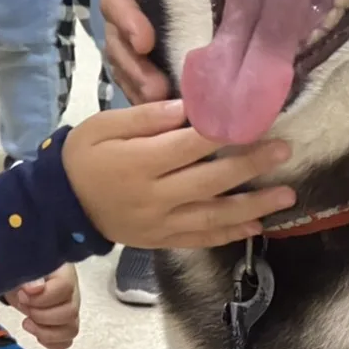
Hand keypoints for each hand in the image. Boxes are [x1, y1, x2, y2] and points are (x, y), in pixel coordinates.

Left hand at [6, 265, 79, 348]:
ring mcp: (71, 310)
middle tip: (24, 307)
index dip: (43, 297)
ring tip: (27, 322)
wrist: (22, 281)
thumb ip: (28, 277)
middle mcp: (73, 292)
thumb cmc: (24, 272)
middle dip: (41, 315)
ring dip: (45, 332)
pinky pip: (66, 342)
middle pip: (70, 312)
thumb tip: (35, 288)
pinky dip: (49, 342)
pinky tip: (35, 331)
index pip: (65, 287)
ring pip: (71, 330)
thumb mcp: (21, 270)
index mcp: (64, 272)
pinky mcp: (65, 326)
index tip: (22, 296)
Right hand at [63, 100, 293, 247]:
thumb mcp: (102, 125)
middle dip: (250, 165)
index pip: (190, 145)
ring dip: (253, 206)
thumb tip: (186, 107)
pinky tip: (256, 225)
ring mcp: (160, 223)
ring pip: (213, 217)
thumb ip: (144, 117)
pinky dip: (230, 234)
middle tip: (284, 150)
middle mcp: (154, 197)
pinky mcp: (161, 240)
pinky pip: (200, 240)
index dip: (224, 132)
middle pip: (210, 181)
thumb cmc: (82, 157)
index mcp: (139, 163)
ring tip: (288, 195)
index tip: (256, 119)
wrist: (60, 206)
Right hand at [94, 0, 169, 104]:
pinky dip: (147, 95)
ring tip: (160, 103)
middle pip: (116, 32)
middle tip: (155, 87)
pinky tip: (164, 112)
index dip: (126, 16)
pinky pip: (139, 76)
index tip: (145, 40)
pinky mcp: (153, 53)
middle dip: (132, 63)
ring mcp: (139, 29)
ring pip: (124, 58)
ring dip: (138, 82)